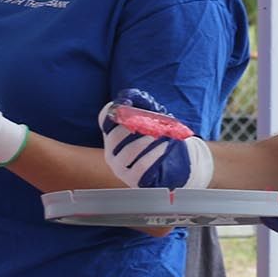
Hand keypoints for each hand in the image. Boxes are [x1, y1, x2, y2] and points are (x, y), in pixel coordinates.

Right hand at [99, 90, 213, 188]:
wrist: (174, 165)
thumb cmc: (160, 140)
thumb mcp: (153, 120)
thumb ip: (143, 106)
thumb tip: (130, 96)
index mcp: (113, 135)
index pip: (104, 118)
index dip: (114, 109)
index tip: (130, 104)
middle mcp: (111, 152)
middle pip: (114, 135)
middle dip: (134, 126)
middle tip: (152, 122)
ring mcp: (119, 167)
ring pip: (128, 151)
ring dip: (148, 140)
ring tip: (163, 135)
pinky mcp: (132, 180)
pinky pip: (141, 166)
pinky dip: (155, 154)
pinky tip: (166, 147)